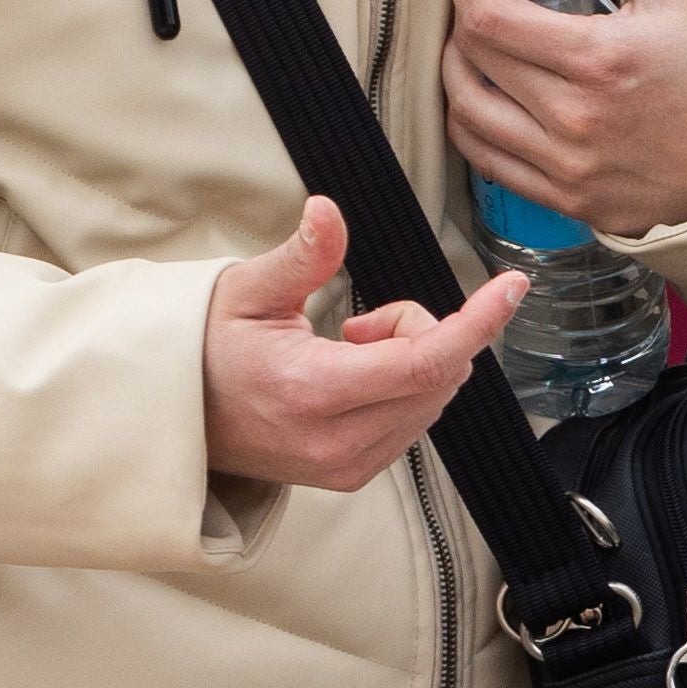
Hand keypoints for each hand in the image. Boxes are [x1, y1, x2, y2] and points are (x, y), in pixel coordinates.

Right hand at [202, 197, 526, 489]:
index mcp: (312, 391)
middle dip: (424, 331)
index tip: (511, 286)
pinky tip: (353, 378)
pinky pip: (414, 422)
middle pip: (439, 377)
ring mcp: (346, 466)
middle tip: (363, 320)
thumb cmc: (207, 348)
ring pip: (433, 401)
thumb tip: (327, 211)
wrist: (175, 421)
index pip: (424, 361)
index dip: (477, 322)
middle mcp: (336, 441)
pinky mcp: (351, 476)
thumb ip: (301, 256)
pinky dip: (406, 387)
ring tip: (346, 349)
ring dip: (414, 360)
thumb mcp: (245, 291)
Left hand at [441, 0, 686, 241]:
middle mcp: (576, 120)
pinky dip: (472, 123)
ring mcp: (569, 168)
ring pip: (465, 113)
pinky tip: (490, 96)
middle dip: (463, 14)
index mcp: (599, 59)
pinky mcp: (569, 200)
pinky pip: (485, 161)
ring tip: (481, 45)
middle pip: (470, 59)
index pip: (487, 17)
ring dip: (457, 69)